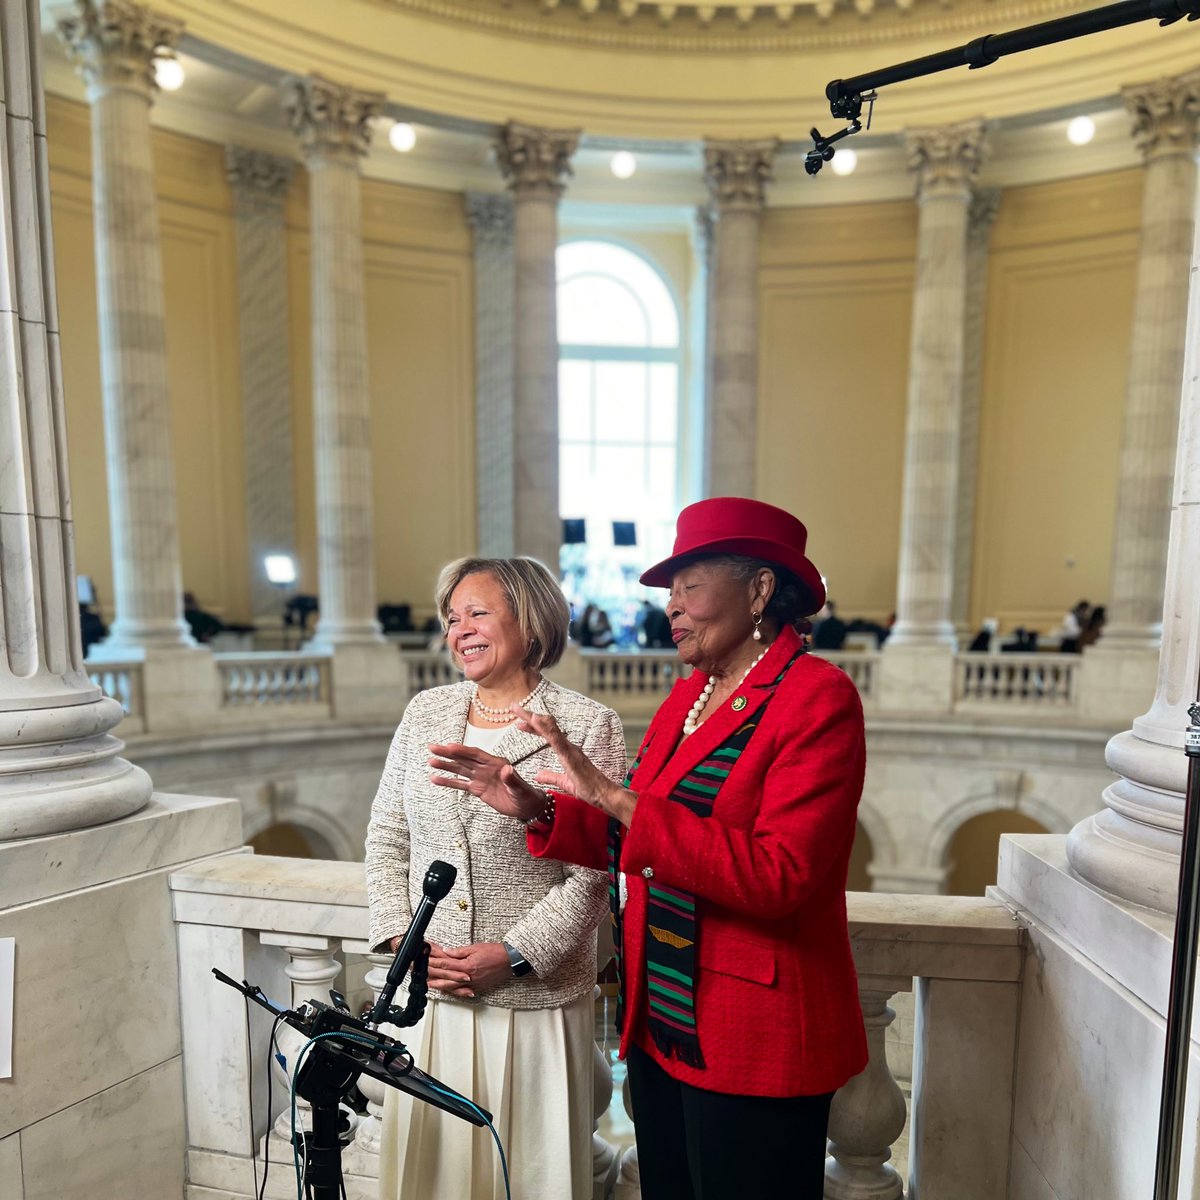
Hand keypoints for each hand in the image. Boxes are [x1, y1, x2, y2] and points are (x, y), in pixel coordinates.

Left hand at [425, 941, 512, 997]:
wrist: (509, 961)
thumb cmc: (495, 953)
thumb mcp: (475, 948)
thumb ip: (459, 952)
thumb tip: (447, 952)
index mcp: (467, 966)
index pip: (445, 964)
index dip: (433, 962)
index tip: (425, 960)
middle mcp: (468, 977)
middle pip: (445, 978)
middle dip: (432, 975)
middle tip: (422, 974)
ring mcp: (472, 985)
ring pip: (451, 987)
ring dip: (438, 986)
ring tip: (428, 984)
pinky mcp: (477, 988)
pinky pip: (461, 992)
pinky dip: (452, 992)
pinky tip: (446, 991)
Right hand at [428, 743, 546, 820]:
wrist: (526, 806)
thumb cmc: (526, 794)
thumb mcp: (520, 788)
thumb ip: (511, 778)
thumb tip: (506, 768)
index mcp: (496, 763)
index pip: (476, 754)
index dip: (463, 750)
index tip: (449, 747)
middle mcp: (486, 768)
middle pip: (464, 759)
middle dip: (448, 754)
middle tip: (432, 748)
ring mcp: (480, 778)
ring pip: (459, 770)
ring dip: (445, 766)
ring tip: (431, 762)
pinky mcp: (477, 789)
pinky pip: (460, 785)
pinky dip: (448, 782)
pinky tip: (435, 779)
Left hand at [512, 706, 636, 826]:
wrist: (604, 795)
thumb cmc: (589, 789)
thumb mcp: (564, 783)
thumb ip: (551, 777)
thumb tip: (537, 775)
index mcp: (567, 752)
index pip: (547, 735)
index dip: (533, 727)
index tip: (519, 723)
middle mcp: (568, 747)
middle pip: (546, 728)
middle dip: (529, 716)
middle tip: (513, 706)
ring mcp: (570, 750)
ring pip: (549, 729)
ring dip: (533, 718)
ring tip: (518, 710)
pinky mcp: (571, 756)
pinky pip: (556, 739)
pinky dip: (546, 728)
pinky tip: (536, 720)